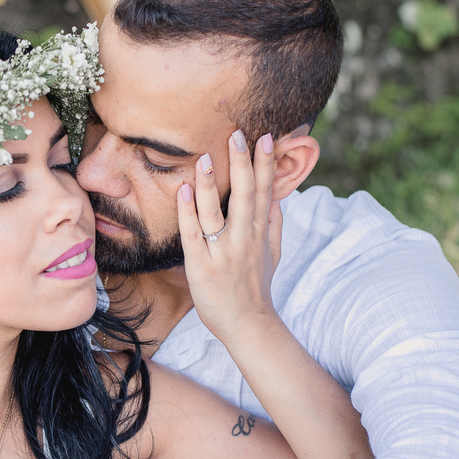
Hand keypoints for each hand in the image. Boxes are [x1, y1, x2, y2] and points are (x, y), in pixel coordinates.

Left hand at [176, 129, 281, 345]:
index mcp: (260, 232)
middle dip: (241, 163)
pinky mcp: (201, 267)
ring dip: (208, 183)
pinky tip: (182, 191)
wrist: (247, 324)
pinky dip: (186, 212)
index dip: (265, 163)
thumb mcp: (273, 253)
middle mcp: (244, 239)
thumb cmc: (256, 286)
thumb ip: (274, 222)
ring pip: (215, 212)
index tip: (266, 137)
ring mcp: (222, 252)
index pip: (264, 190)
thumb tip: (276, 194)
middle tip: (237, 134)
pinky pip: (192, 234)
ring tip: (203, 157)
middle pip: (243, 194)